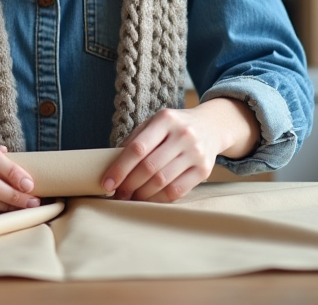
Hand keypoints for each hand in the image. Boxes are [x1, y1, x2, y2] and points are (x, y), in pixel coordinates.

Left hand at [100, 97, 258, 202]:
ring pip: (162, 181)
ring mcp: (196, 153)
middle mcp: (183, 135)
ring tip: (131, 198)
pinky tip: (149, 199)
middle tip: (118, 194)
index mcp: (165, 119)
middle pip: (149, 167)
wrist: (210, 126)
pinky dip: (159, 199)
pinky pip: (177, 191)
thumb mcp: (154, 124)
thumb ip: (135, 141)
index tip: (107, 184)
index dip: (120, 169)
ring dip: (142, 194)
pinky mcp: (205, 170)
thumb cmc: (173, 128)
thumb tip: (111, 168)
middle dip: (129, 185)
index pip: (137, 148)